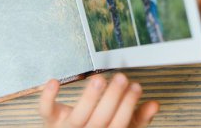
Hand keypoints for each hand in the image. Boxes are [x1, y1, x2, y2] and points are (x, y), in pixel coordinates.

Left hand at [39, 73, 158, 127]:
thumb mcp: (124, 127)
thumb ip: (139, 118)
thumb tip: (155, 105)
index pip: (119, 125)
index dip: (128, 106)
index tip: (136, 86)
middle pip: (100, 120)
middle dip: (112, 98)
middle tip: (121, 78)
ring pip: (78, 116)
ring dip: (89, 97)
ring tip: (100, 78)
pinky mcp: (50, 120)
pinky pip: (46, 110)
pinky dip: (48, 97)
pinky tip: (55, 81)